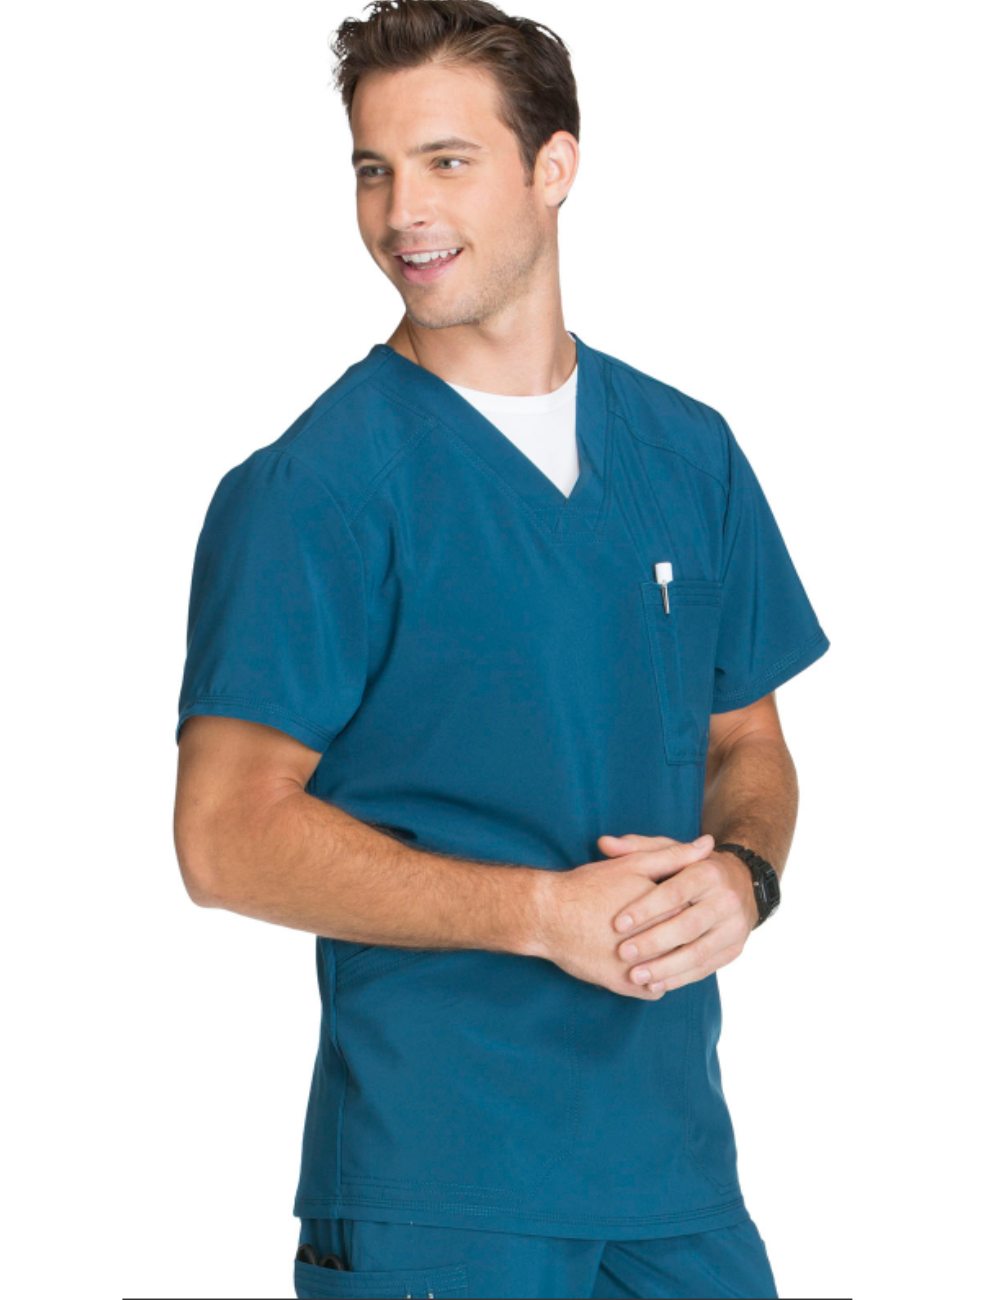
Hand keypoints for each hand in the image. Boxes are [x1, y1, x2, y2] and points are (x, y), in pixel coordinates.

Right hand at [532, 833, 718, 998]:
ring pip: (673, 970)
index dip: (691, 909)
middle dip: (684, 937)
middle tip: (675, 930)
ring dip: (672, 963)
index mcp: (665, 909)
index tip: (685, 907)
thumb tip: (709, 844)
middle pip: (686, 943)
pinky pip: (653, 990)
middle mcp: (656, 942)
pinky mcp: (624, 986)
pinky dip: (654, 981)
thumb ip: (673, 855)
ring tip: (665, 950)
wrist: (547, 915)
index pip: (696, 913)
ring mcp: (641, 967)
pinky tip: (649, 968)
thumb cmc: (589, 886)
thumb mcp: (633, 864)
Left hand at [598, 833, 757, 993]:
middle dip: (653, 942)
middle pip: (688, 925)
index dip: (645, 909)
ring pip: (699, 952)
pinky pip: (706, 968)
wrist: (740, 883)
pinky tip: (655, 985)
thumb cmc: (690, 867)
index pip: (674, 892)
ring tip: (635, 976)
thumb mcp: (667, 851)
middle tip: (623, 953)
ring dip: (665, 968)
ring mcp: (734, 926)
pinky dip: (679, 979)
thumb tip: (603, 844)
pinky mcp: (735, 948)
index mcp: (709, 872)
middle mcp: (726, 899)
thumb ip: (635, 847)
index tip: (617, 924)